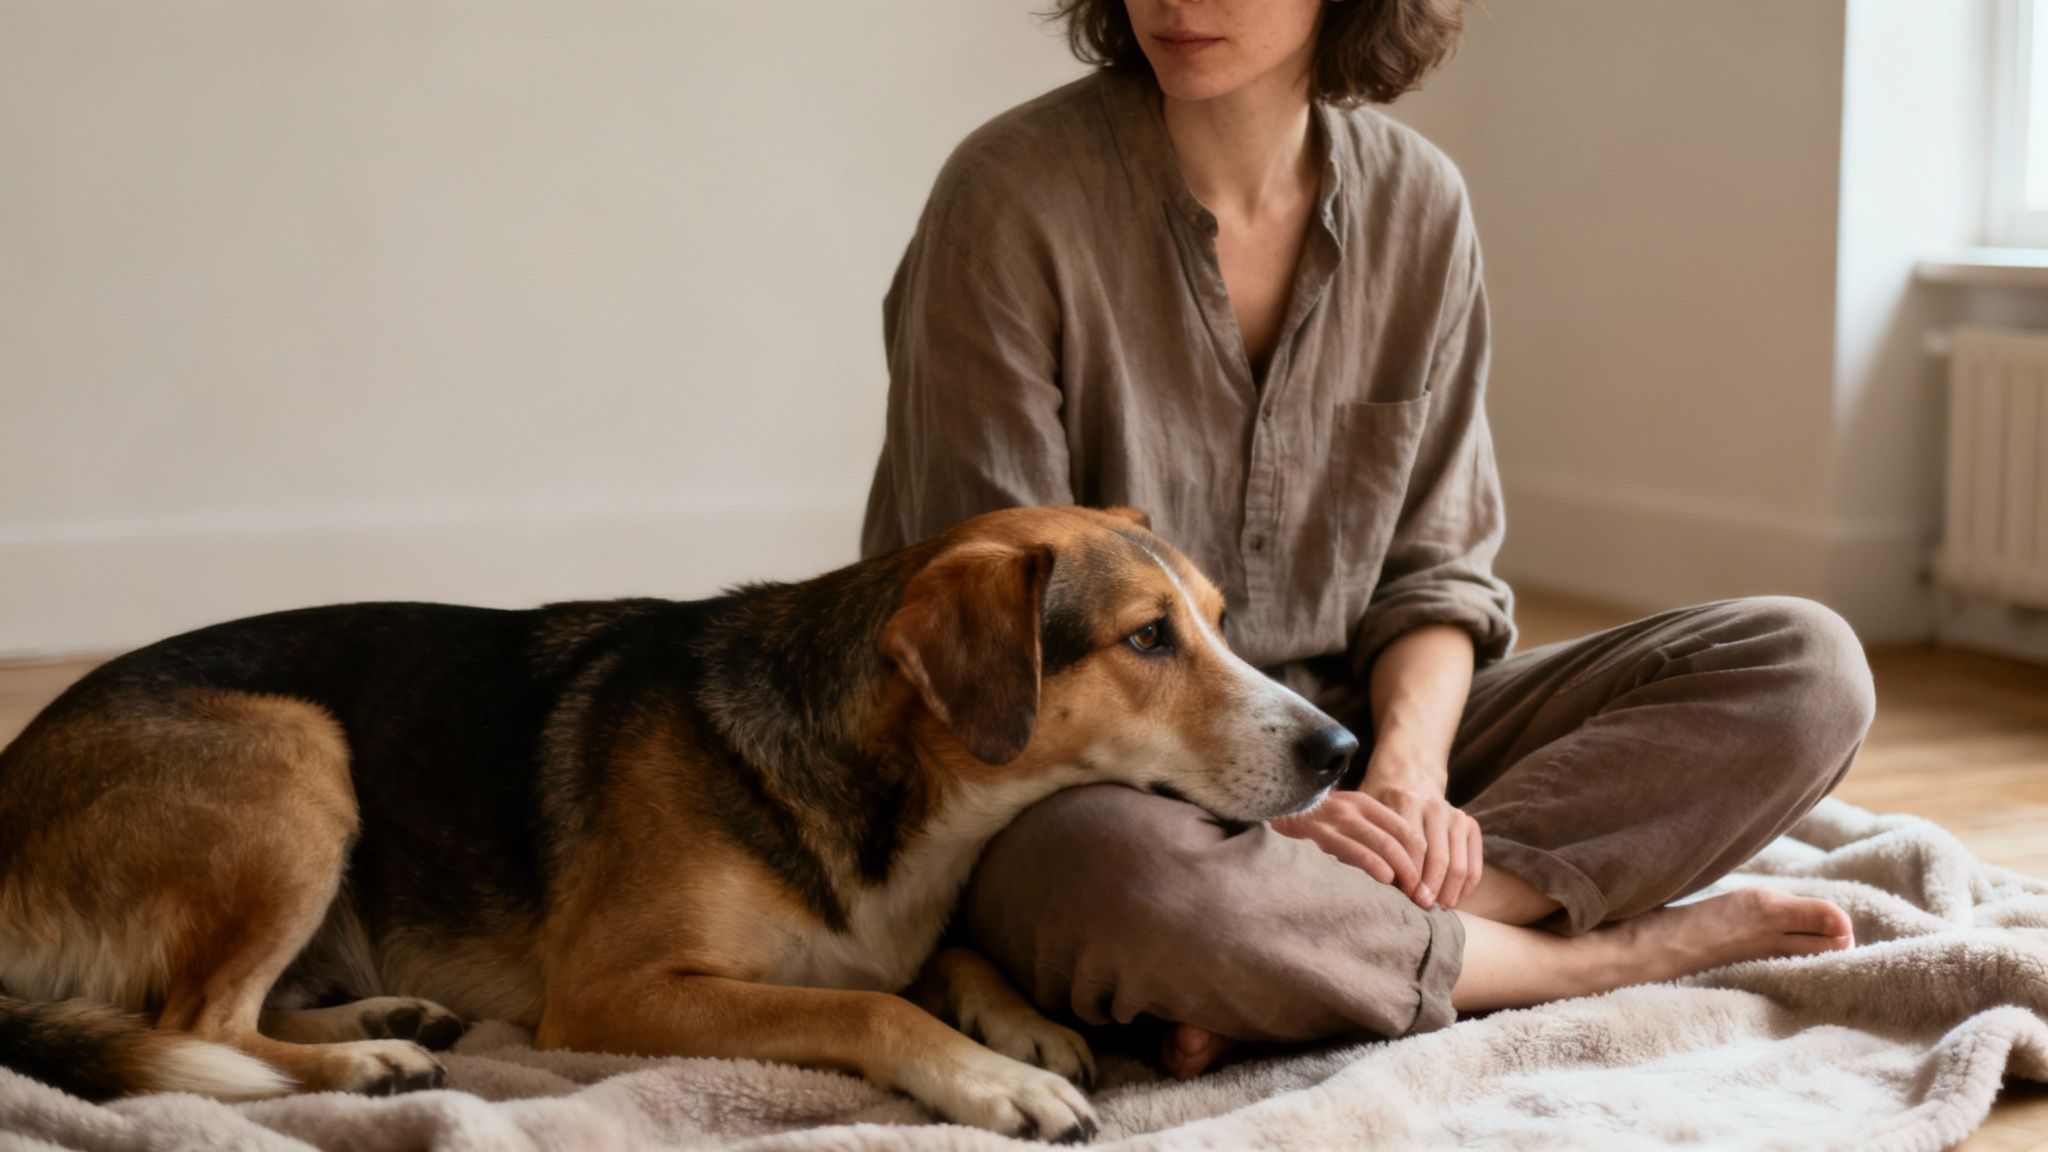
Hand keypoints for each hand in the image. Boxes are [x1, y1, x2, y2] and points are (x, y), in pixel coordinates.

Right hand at [1270, 790, 1424, 896]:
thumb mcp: (1341, 820)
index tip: (1427, 882)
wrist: (1270, 805)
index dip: (1422, 857)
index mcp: (1365, 804)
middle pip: (1402, 839)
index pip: (1406, 830)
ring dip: (1404, 872)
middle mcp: (1357, 808)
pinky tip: (1386, 880)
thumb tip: (1394, 871)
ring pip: (1386, 845)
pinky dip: (1377, 866)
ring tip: (1411, 895)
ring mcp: (1339, 819)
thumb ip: (1365, 835)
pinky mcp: (1322, 832)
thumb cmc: (1309, 821)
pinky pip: (1358, 850)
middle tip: (1424, 896)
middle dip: (1418, 870)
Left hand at [1357, 779, 1483, 910]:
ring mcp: (1455, 815)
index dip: (1409, 877)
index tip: (1402, 898)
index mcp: (1406, 800)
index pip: (1413, 847)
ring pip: (1458, 864)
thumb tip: (1368, 878)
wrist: (1409, 772)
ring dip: (1448, 891)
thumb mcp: (1369, 808)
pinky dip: (1465, 886)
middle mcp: (1435, 806)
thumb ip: (1368, 836)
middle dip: (1430, 888)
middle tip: (1421, 908)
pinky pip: (1474, 863)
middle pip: (1438, 859)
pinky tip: (1452, 899)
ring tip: (1436, 908)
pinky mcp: (1469, 824)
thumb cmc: (1381, 798)